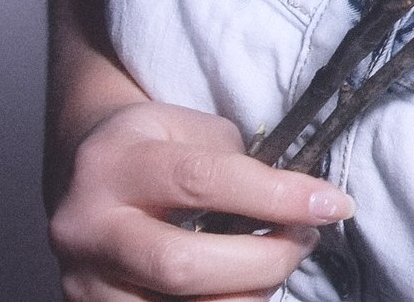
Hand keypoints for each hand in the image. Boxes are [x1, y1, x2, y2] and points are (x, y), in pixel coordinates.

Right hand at [48, 101, 352, 300]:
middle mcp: (88, 226)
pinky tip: (242, 289)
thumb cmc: (152, 146)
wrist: (81, 172)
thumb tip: (304, 203)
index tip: (332, 205)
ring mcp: (83, 279)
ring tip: (274, 265)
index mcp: (116, 164)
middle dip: (264, 261)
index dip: (278, 197)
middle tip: (304, 241)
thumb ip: (240, 162)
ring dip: (248, 295)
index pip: (203, 182)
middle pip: (183, 266)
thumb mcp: (191, 128)